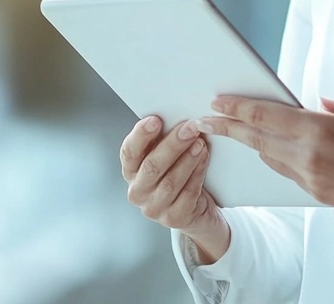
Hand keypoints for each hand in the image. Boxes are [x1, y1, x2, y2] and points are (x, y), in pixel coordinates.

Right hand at [119, 116, 230, 258]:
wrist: (197, 209)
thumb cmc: (179, 174)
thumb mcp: (167, 156)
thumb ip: (164, 140)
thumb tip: (177, 115)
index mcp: (131, 171)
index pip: (129, 152)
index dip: (140, 136)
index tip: (155, 119)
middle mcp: (137, 192)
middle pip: (152, 166)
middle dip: (172, 144)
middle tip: (190, 127)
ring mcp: (154, 208)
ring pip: (170, 181)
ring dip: (187, 159)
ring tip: (200, 142)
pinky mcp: (174, 218)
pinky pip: (187, 193)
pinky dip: (197, 173)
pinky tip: (204, 159)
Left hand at [201, 95, 333, 246]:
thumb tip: (324, 103)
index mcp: (325, 133)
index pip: (268, 117)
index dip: (238, 109)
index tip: (218, 102)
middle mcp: (313, 160)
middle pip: (260, 140)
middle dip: (231, 128)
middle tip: (207, 118)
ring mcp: (316, 182)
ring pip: (272, 158)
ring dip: (252, 143)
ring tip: (236, 130)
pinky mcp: (323, 196)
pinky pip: (289, 173)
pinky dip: (276, 158)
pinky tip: (271, 149)